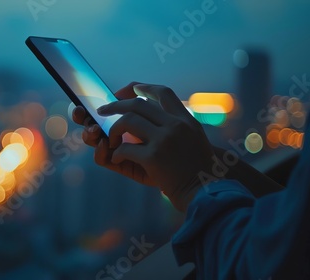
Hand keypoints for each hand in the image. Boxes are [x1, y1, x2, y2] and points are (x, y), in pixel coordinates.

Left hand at [73, 83, 216, 211]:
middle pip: (138, 104)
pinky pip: (124, 148)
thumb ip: (172, 128)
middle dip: (115, 105)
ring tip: (112, 141)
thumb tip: (143, 120)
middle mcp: (176, 126)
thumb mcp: (192, 141)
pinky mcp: (154, 157)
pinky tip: (117, 158)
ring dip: (113, 130)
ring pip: (127, 121)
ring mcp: (165, 140)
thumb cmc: (196, 172)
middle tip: (101, 110)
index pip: (163, 93)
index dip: (143, 88)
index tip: (129, 90)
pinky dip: (116, 153)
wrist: (207, 194)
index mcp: (185, 120)